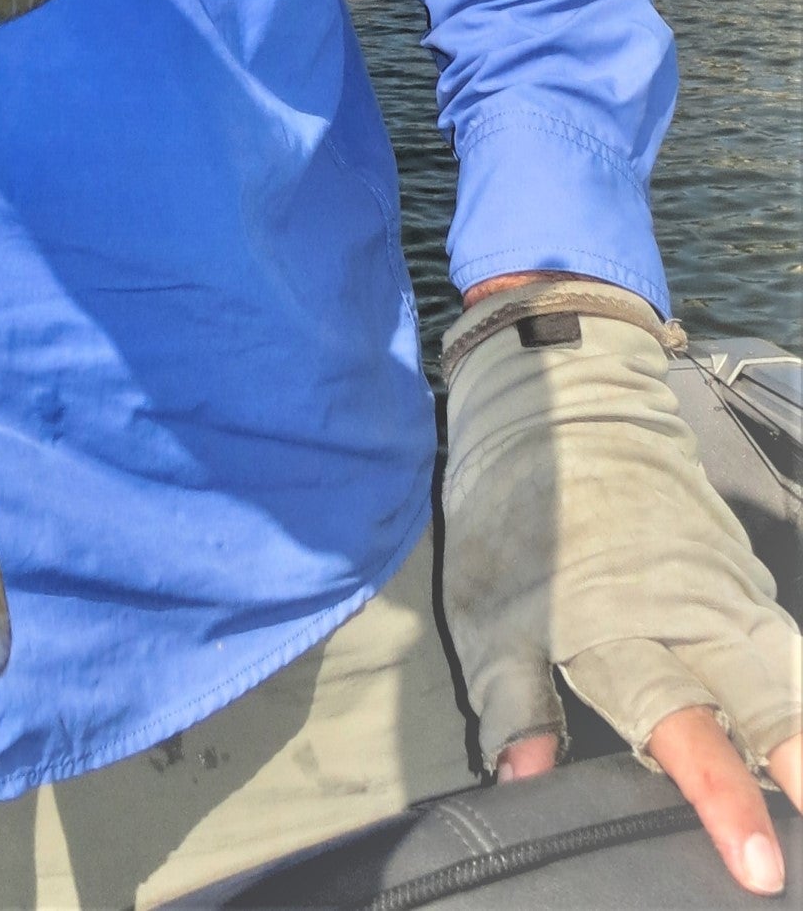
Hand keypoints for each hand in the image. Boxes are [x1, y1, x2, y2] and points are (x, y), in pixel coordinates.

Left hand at [443, 279, 802, 895]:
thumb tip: (523, 784)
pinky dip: (800, 687)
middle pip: (758, 701)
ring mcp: (720, 584)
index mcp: (615, 623)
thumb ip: (509, 698)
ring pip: (785, 668)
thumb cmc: (512, 503)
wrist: (561, 391)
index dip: (717, 795)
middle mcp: (683, 608)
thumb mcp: (483, 601)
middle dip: (796, 769)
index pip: (677, 725)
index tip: (756, 863)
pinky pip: (782, 639)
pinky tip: (802, 732)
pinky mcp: (737, 567)